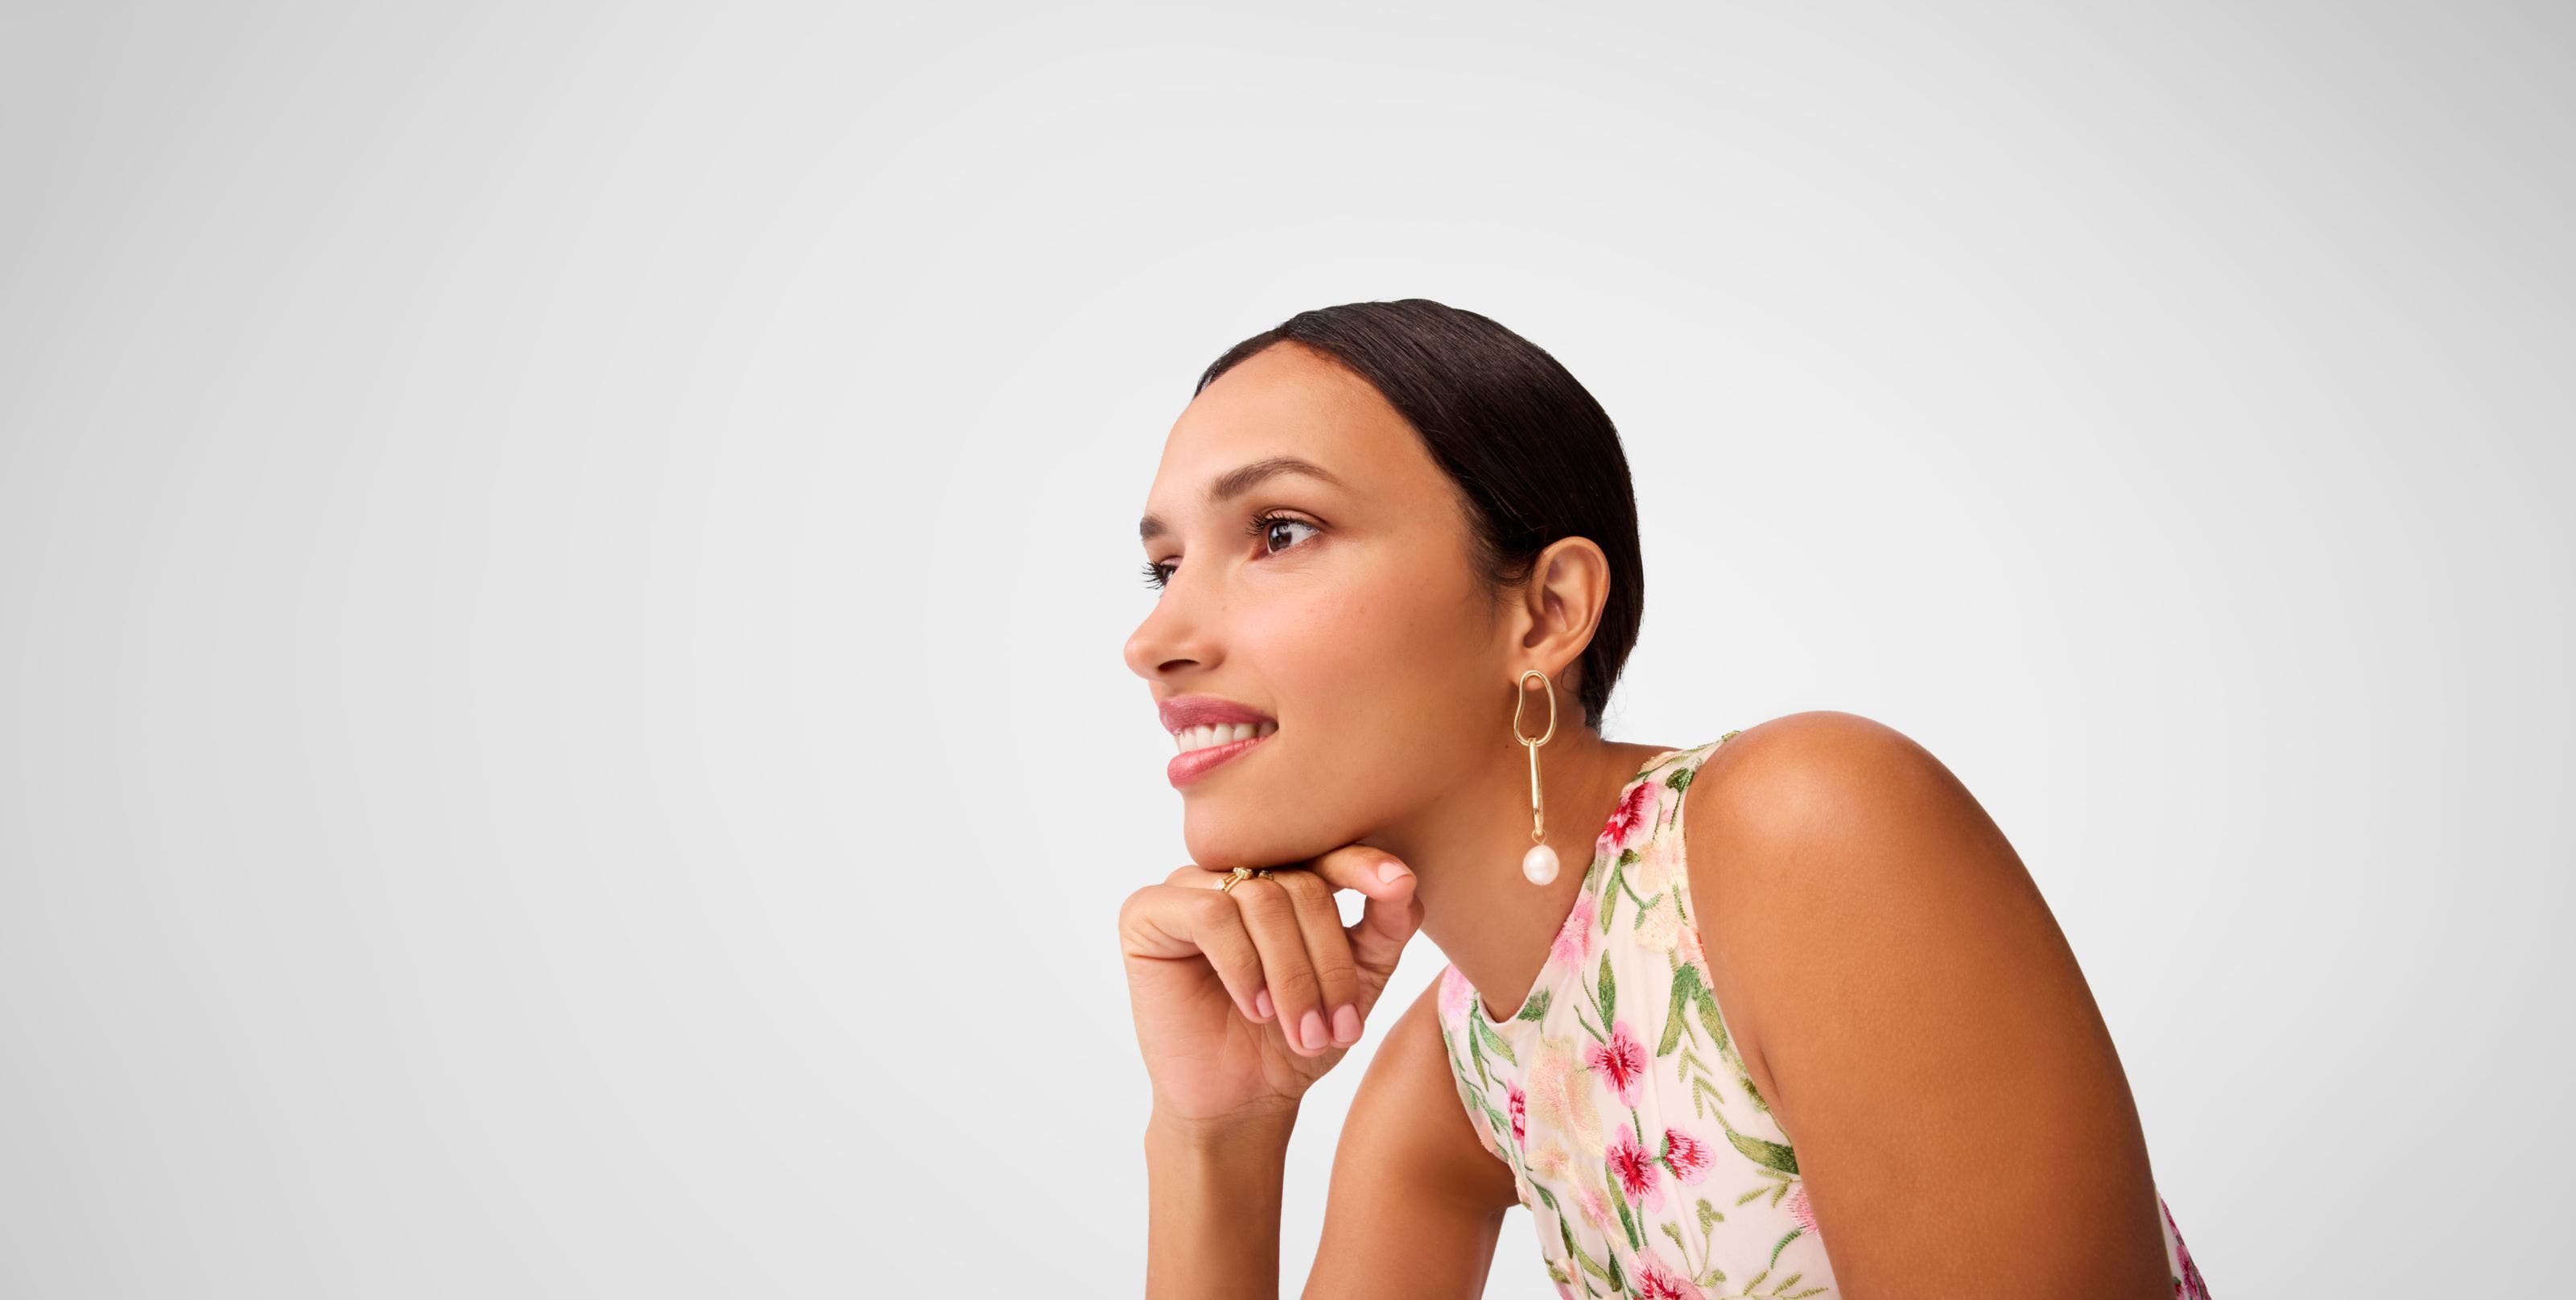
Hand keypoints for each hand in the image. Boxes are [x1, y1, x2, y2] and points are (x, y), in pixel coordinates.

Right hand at [1119, 844, 1423, 1128]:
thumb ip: (1385, 927)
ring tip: (1299, 1029)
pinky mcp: (1147, 912)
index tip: (1398, 886)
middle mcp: (1234, 873)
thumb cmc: (1296, 1040)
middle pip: (1300, 885)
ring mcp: (1188, 887)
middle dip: (1327, 963)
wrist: (1241, 1102)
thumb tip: (1405, 878)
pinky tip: (1253, 1007)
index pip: (1326, 853)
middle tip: (1338, 1028)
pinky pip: (1209, 914)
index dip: (1363, 866)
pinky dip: (1241, 965)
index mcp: (1282, 877)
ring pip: (1260, 900)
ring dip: (1290, 975)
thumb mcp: (1359, 982)